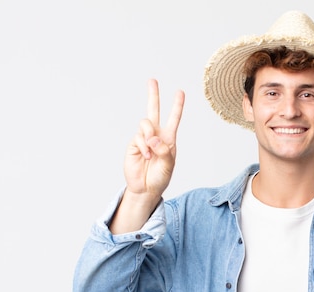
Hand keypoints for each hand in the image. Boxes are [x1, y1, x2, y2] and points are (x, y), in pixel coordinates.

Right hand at [124, 79, 184, 198]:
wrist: (145, 188)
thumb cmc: (160, 177)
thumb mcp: (168, 164)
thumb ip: (164, 150)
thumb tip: (154, 138)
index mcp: (168, 139)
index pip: (174, 119)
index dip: (177, 106)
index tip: (180, 92)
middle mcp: (156, 135)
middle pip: (153, 110)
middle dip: (153, 95)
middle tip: (152, 80)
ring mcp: (143, 139)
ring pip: (145, 123)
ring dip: (150, 135)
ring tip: (151, 153)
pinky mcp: (133, 144)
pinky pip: (138, 137)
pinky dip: (144, 147)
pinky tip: (146, 157)